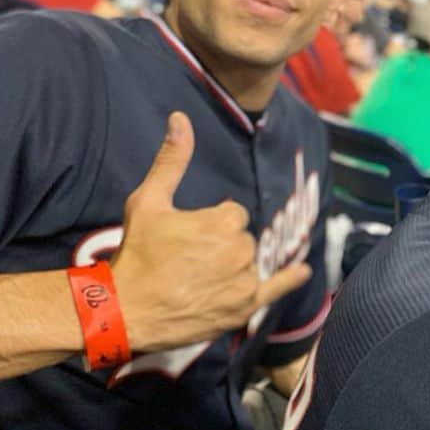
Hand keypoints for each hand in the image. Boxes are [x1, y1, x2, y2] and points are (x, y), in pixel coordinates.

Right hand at [112, 112, 311, 352]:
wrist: (126, 311)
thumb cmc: (137, 254)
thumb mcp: (149, 201)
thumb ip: (172, 160)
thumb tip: (180, 118)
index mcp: (224, 221)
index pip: (233, 215)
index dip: (211, 224)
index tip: (188, 238)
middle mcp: (241, 249)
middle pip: (243, 238)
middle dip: (223, 245)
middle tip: (190, 261)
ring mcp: (245, 280)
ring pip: (251, 263)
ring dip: (235, 267)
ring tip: (200, 280)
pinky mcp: (245, 306)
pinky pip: (277, 288)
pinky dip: (290, 280)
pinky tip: (303, 272)